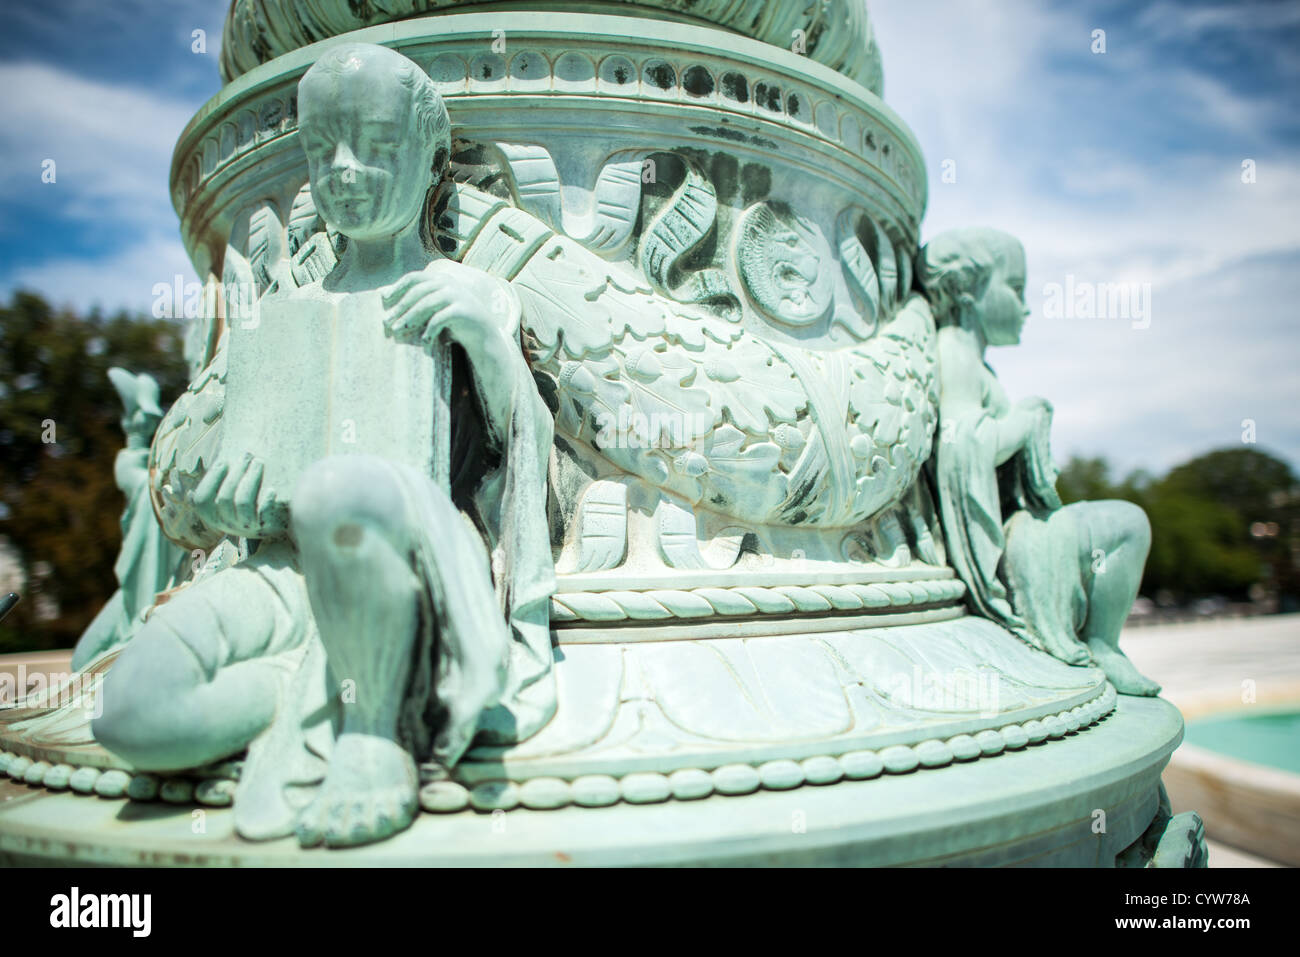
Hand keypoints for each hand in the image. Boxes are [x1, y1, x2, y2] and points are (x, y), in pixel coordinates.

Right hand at [189, 452, 288, 539]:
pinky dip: (267, 501)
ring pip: (243, 503)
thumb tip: (216, 457)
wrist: (271, 525)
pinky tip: (272, 489)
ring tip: (259, 463)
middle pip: (225, 498)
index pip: (202, 500)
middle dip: (236, 473)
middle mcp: (227, 523)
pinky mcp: (266, 527)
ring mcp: (246, 526)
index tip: (224, 461)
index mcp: (212, 515)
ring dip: (251, 480)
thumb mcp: (227, 494)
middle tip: (248, 455)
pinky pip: (264, 515)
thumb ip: (218, 480)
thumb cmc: (244, 502)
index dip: (211, 480)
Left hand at [380, 260, 517, 350]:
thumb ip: (413, 299)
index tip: (383, 299)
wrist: (483, 334)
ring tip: (399, 331)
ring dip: (410, 319)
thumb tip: (382, 293)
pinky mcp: (464, 310)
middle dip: (400, 308)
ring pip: (426, 304)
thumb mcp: (432, 307)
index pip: (414, 277)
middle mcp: (448, 283)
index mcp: (440, 278)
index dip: (397, 287)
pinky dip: (429, 330)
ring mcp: (457, 295)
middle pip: (417, 292)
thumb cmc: (453, 320)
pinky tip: (424, 341)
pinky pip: (440, 318)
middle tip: (387, 322)